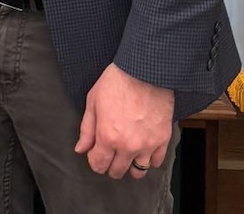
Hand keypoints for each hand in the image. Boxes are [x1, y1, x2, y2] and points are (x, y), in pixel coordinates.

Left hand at [74, 62, 173, 179]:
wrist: (144, 71)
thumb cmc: (117, 82)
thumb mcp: (93, 102)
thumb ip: (86, 129)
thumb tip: (81, 148)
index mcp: (108, 137)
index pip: (99, 165)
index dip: (94, 160)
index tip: (95, 153)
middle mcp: (128, 145)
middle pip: (117, 171)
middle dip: (110, 165)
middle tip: (110, 153)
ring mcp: (147, 144)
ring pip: (138, 172)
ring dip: (130, 166)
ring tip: (127, 155)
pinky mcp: (163, 139)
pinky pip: (156, 162)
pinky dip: (149, 160)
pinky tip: (143, 149)